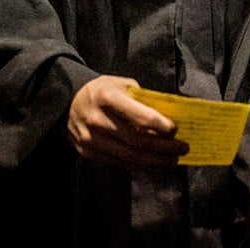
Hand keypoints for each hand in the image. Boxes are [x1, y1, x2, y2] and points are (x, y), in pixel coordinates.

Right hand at [67, 75, 187, 165]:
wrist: (67, 102)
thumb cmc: (102, 90)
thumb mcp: (121, 84)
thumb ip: (143, 100)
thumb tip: (168, 117)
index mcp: (107, 98)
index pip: (141, 118)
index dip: (161, 127)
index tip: (175, 130)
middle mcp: (98, 120)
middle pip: (138, 142)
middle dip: (165, 148)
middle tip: (182, 149)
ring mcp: (92, 140)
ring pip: (130, 157)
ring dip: (156, 161)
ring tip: (172, 160)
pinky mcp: (89, 153)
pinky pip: (120, 163)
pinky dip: (140, 164)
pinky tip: (154, 162)